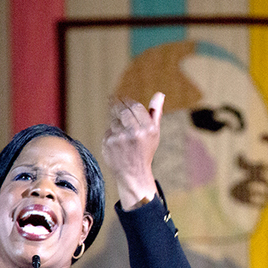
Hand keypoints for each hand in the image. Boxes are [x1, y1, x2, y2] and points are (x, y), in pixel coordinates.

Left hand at [102, 92, 163, 209]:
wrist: (134, 174)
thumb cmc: (145, 150)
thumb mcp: (154, 133)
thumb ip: (156, 112)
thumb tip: (160, 94)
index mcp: (148, 129)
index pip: (136, 106)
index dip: (128, 101)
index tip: (123, 99)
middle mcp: (135, 132)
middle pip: (122, 110)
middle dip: (118, 105)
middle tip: (114, 101)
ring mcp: (120, 138)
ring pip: (113, 120)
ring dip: (115, 121)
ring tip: (120, 131)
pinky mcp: (109, 143)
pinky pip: (108, 131)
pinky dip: (111, 133)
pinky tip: (117, 141)